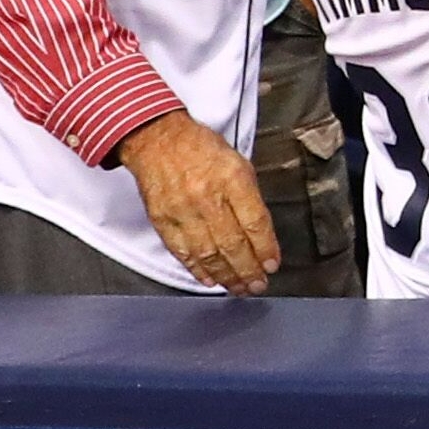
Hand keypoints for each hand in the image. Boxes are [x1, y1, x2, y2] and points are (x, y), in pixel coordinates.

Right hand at [114, 113, 280, 293]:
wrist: (157, 139)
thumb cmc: (200, 149)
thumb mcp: (238, 163)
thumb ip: (249, 198)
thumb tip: (260, 234)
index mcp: (232, 179)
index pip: (255, 223)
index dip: (265, 249)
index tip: (272, 265)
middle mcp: (207, 197)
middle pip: (233, 244)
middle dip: (248, 270)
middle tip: (257, 285)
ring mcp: (183, 210)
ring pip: (208, 253)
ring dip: (226, 276)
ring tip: (238, 288)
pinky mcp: (163, 220)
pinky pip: (183, 251)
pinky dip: (198, 270)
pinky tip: (210, 279)